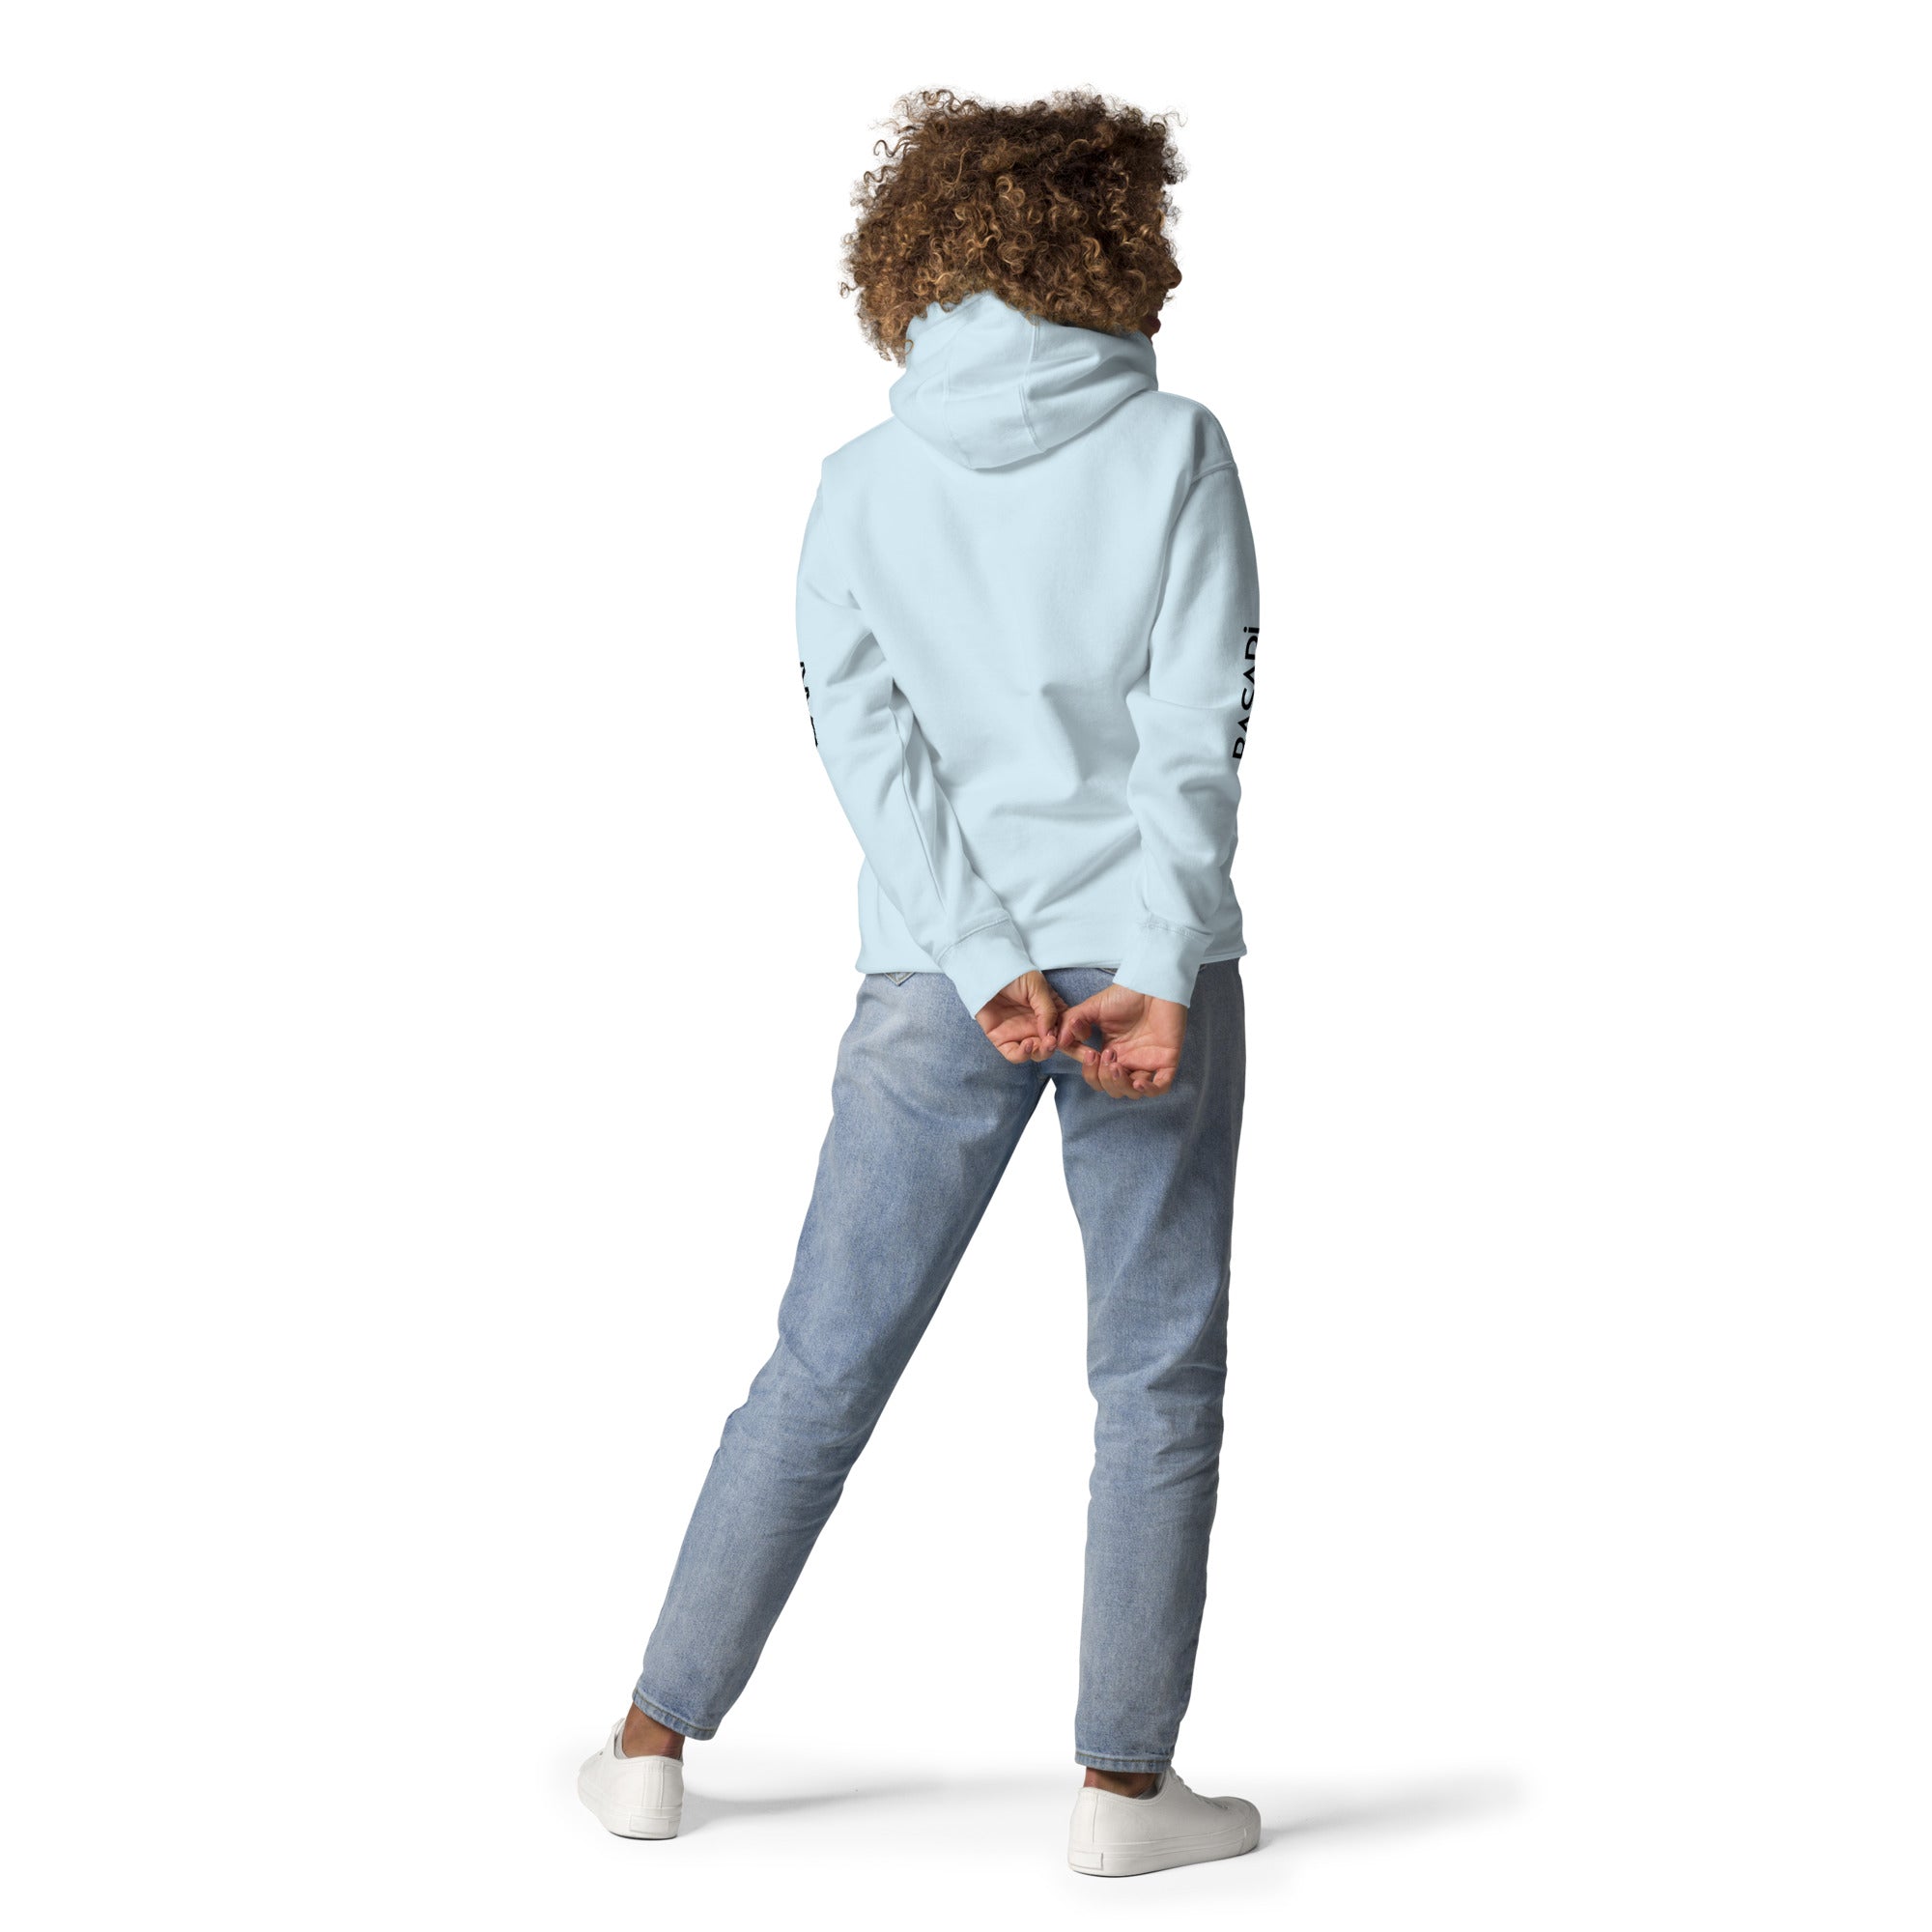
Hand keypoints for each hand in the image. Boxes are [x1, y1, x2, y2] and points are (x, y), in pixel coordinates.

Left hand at [976, 970, 1064, 1063]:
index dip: (1073, 1038)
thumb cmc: (1014, 974)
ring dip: (1043, 1052)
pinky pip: (1015, 1055)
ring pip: (1037, 1054)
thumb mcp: (1037, 987)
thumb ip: (1047, 1009)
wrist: (987, 971)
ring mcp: (1021, 1034)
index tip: (1073, 1036)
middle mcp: (1038, 1026)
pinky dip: (1023, 1055)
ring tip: (1044, 1042)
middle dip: (1058, 1048)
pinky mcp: (1003, 1039)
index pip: (1067, 1031)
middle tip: (1054, 1041)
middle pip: (1054, 1046)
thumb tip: (1052, 1034)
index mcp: (1051, 1013)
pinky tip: (1028, 1045)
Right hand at [1057, 982, 1186, 1097]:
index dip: (1090, 1072)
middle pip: (1113, 1089)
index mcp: (1111, 1052)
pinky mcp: (1167, 1060)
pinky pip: (1160, 1087)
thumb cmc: (1125, 995)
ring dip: (1121, 1085)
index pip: (1096, 1077)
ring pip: (1133, 1092)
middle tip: (1106, 1055)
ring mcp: (1148, 1062)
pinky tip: (1138, 1081)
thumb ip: (1073, 1022)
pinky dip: (1149, 1090)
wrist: (1151, 983)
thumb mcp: (1092, 1008)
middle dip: (1105, 1079)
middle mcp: (1129, 1060)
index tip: (1088, 1053)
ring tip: (1117, 1065)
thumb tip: (1059, 1042)